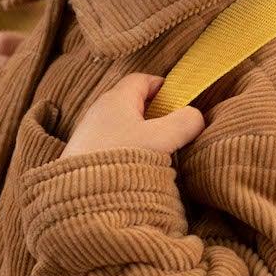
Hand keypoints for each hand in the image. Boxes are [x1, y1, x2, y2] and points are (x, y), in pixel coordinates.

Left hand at [62, 72, 205, 159]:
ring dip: (143, 136)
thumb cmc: (119, 159)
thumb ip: (184, 123)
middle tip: (174, 131)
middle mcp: (99, 111)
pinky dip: (129, 151)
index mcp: (116, 99)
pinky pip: (114, 144)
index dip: (164, 87)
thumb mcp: (161, 139)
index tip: (181, 101)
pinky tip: (137, 169)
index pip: (142, 80)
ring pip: (124, 126)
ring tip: (159, 154)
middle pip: (133, 103)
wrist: (79, 195)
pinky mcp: (85, 155)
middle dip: (156, 115)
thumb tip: (196, 117)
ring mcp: (90, 134)